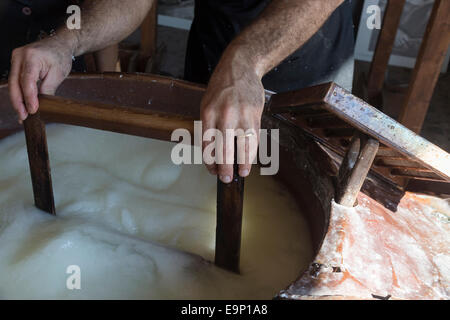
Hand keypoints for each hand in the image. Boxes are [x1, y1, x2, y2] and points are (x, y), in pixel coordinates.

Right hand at [8, 36, 74, 121]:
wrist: (59, 44)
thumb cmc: (60, 56)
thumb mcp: (58, 74)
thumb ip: (48, 89)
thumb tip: (41, 106)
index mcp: (31, 56)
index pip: (27, 81)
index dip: (29, 98)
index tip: (32, 110)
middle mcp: (19, 56)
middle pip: (15, 83)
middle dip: (18, 102)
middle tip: (23, 117)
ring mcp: (15, 59)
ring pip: (13, 84)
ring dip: (17, 100)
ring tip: (22, 115)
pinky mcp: (16, 63)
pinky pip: (15, 81)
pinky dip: (19, 93)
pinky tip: (22, 105)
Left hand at [200, 54, 264, 182]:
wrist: (240, 68)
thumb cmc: (221, 89)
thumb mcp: (207, 105)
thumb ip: (209, 127)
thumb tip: (213, 153)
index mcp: (208, 113)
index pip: (207, 144)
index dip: (210, 161)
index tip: (213, 171)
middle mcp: (225, 115)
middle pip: (225, 148)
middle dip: (225, 167)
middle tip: (226, 179)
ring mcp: (242, 114)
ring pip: (243, 145)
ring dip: (244, 162)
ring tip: (242, 173)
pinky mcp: (256, 114)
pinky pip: (254, 137)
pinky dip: (253, 151)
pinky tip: (250, 159)